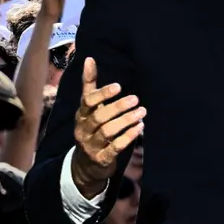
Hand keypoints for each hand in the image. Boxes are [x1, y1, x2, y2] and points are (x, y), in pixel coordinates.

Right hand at [71, 58, 144, 198]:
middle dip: (118, 107)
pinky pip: (115, 148)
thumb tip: (89, 58)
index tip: (119, 87)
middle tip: (136, 99)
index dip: (102, 94)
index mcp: (81, 114)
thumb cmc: (91, 129)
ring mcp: (91, 145)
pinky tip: (139, 128)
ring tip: (141, 112)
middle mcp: (83, 129)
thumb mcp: (88, 108)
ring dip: (126, 121)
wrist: (85, 165)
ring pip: (108, 132)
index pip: (88, 102)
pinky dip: (128, 137)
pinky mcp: (101, 159)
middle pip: (99, 117)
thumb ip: (89, 84)